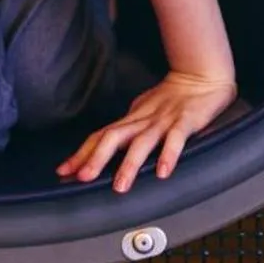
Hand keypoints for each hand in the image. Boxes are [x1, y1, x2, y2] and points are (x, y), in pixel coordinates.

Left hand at [57, 71, 237, 191]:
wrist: (200, 76)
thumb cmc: (171, 99)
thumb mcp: (143, 114)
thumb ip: (128, 132)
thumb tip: (106, 149)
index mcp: (131, 119)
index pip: (100, 136)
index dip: (81, 154)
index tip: (63, 171)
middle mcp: (143, 120)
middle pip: (113, 137)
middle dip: (96, 158)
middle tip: (81, 178)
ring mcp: (164, 120)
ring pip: (142, 142)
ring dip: (129, 164)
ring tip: (120, 187)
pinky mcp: (186, 121)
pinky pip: (176, 139)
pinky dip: (169, 155)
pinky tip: (163, 172)